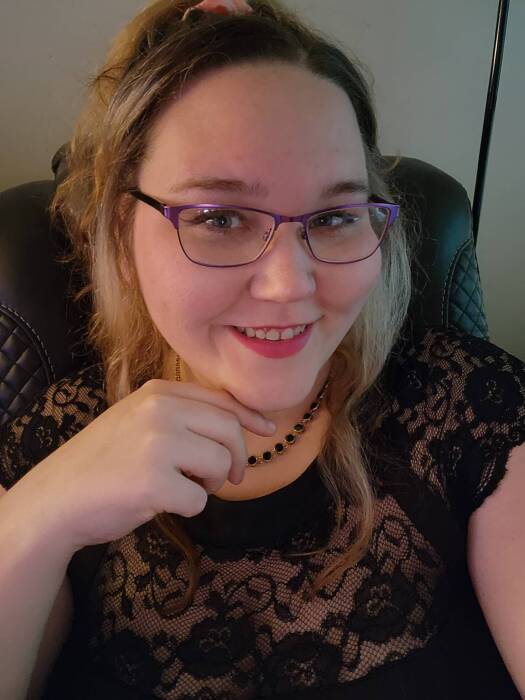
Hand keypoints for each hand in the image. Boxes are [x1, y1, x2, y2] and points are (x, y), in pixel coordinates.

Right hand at [24, 378, 275, 550]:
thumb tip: (244, 425)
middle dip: (236, 458)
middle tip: (227, 478)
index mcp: (158, 392)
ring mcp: (157, 443)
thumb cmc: (104, 462)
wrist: (57, 497)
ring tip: (181, 487)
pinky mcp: (154, 481)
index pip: (221, 399)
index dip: (250, 417)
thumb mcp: (140, 420)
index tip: (268, 430)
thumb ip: (183, 415)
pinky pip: (199, 499)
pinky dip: (188, 508)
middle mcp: (160, 410)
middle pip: (229, 430)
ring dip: (210, 484)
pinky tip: (160, 502)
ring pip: (220, 464)